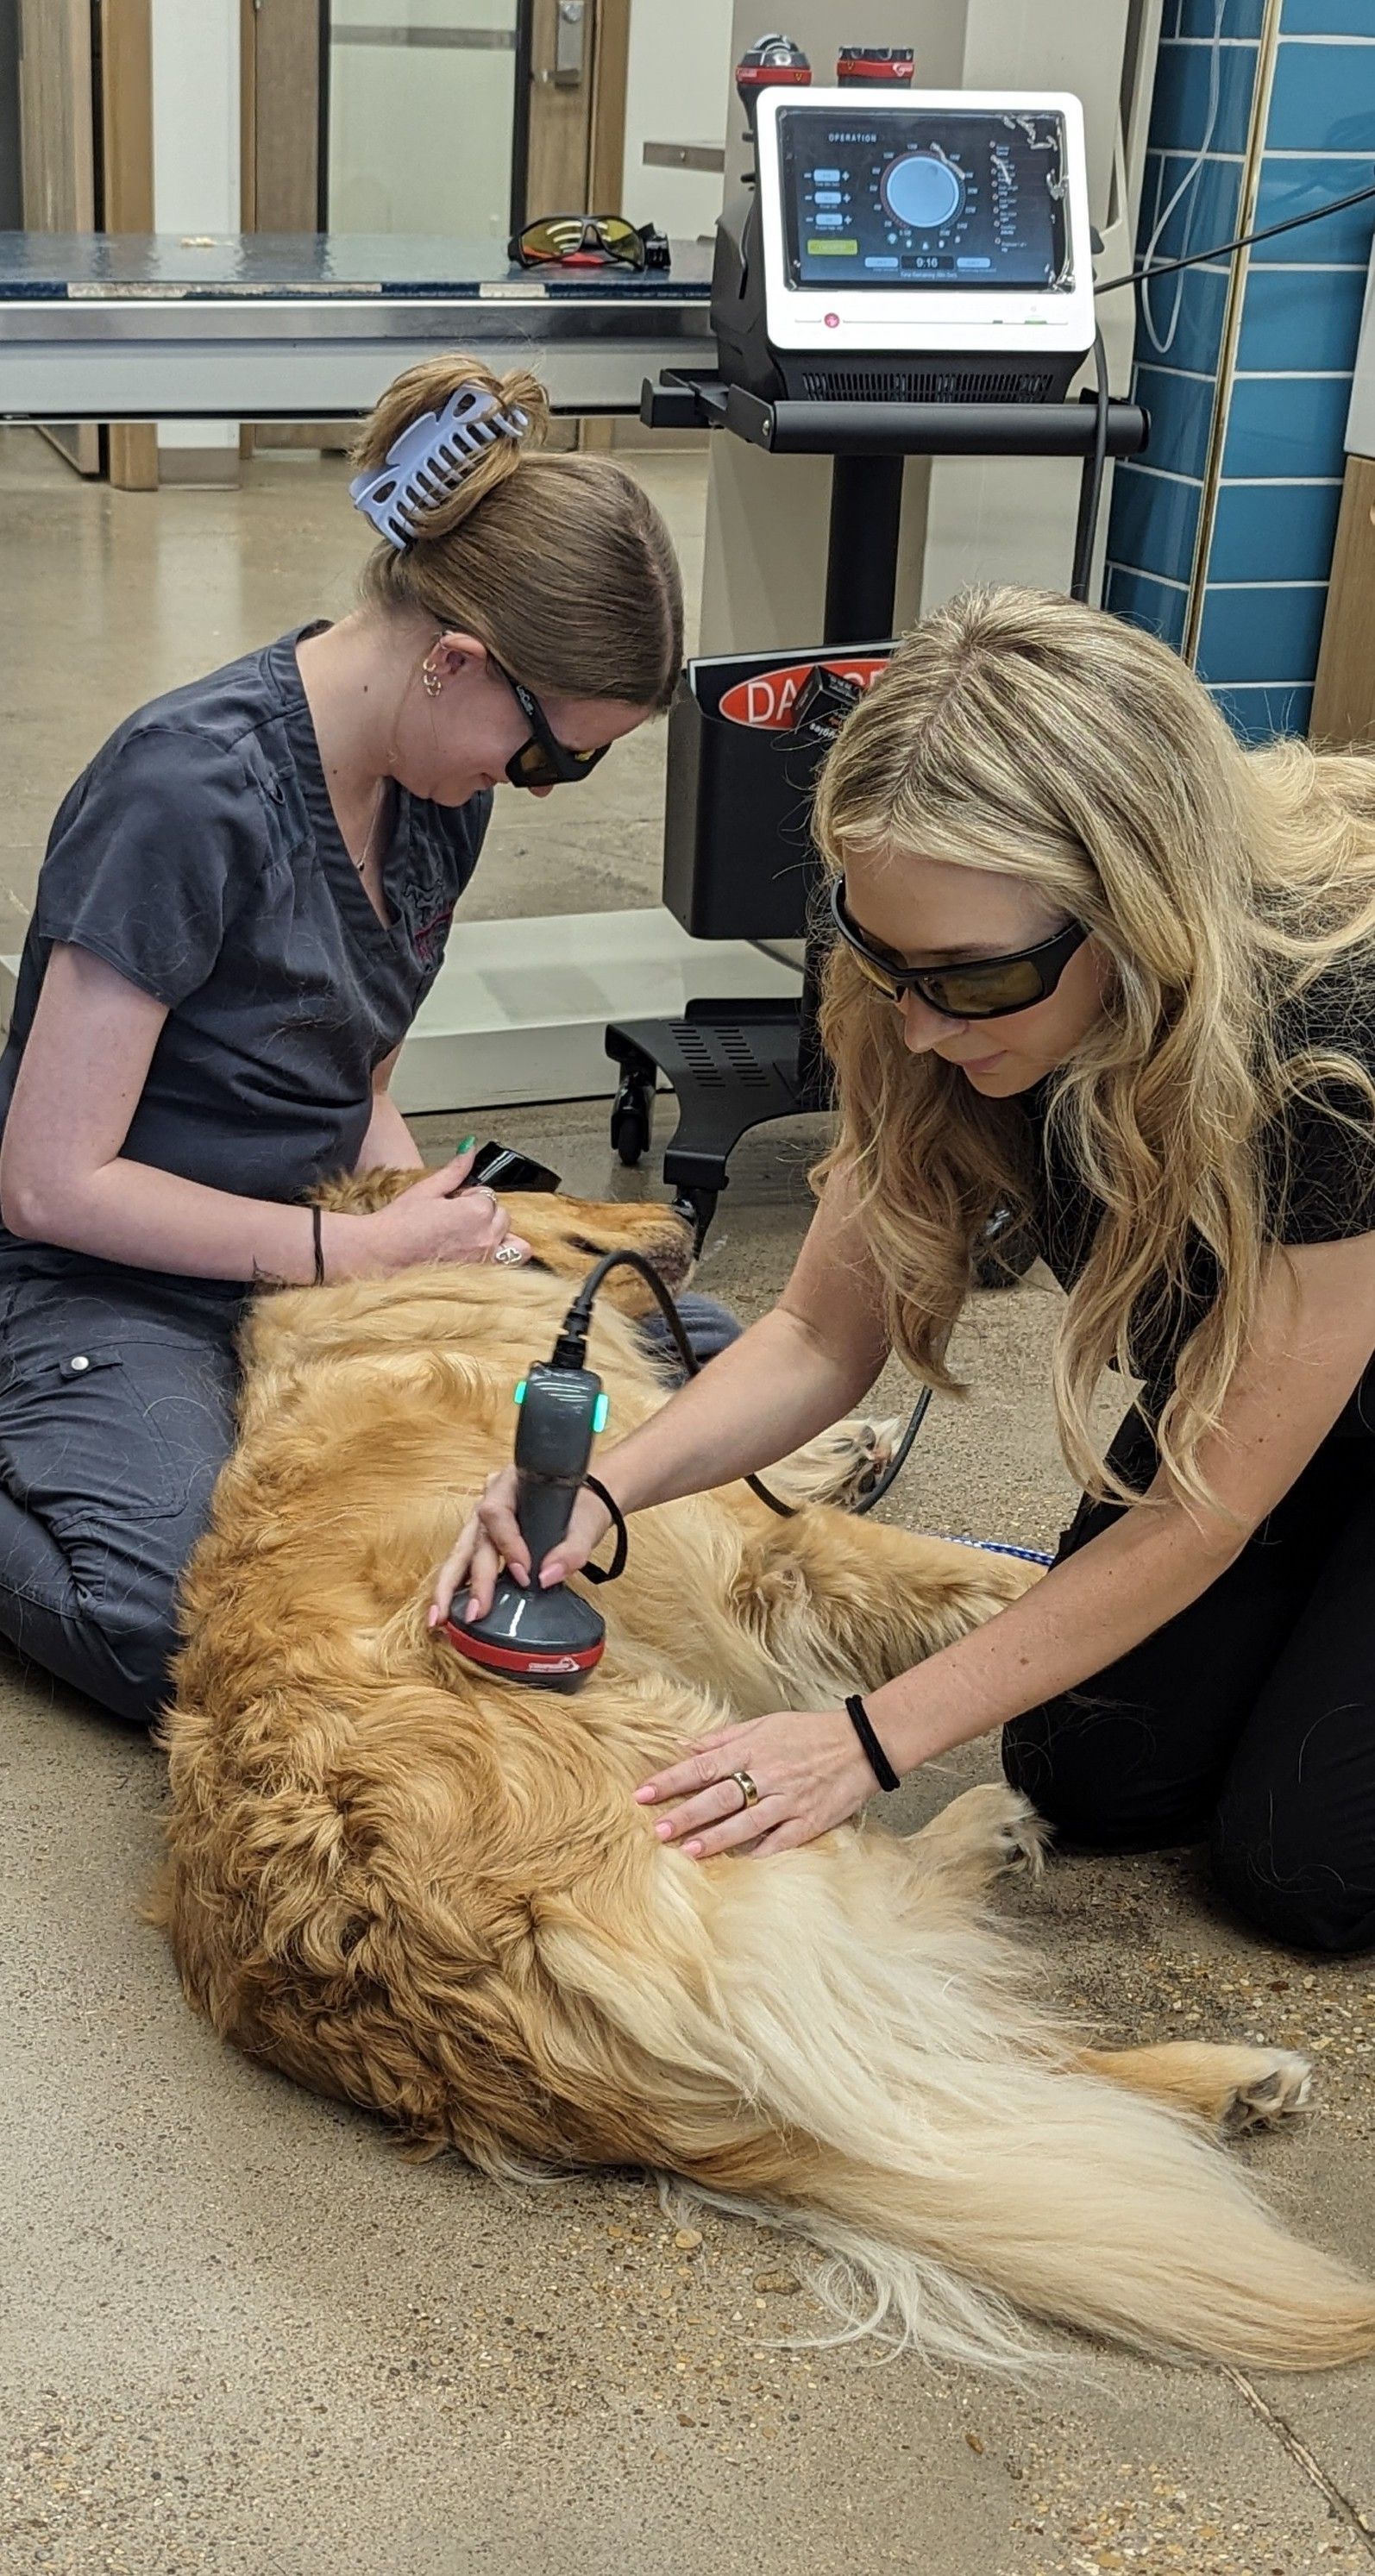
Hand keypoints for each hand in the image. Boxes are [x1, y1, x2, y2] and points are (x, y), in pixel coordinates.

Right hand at [333, 1150, 531, 1278]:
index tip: (451, 1204)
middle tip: (456, 1220)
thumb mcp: (428, 1189)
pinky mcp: (480, 1277)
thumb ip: (456, 1170)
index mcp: (477, 1211)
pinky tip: (477, 1254)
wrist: (381, 1255)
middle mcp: (487, 1237)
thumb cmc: (400, 1225)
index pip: (488, 1196)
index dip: (468, 1198)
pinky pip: (509, 1266)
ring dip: (499, 1237)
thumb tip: (470, 1149)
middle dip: (484, 1215)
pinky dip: (501, 1258)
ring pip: (513, 1243)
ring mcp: (485, 1260)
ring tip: (472, 1238)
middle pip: (502, 1217)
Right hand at [429, 1473, 612, 1626]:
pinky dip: (456, 1588)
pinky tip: (448, 1613)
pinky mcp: (484, 1542)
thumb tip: (546, 1576)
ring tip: (439, 1618)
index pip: (498, 1514)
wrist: (586, 1502)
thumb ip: (572, 1550)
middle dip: (471, 1579)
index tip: (523, 1574)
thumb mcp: (587, 1525)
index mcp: (511, 1484)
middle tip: (474, 1613)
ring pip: (460, 1553)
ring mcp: (484, 1522)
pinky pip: (465, 1564)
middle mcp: (490, 1501)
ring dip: (449, 1588)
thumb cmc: (583, 1507)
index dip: (507, 1545)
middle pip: (473, 1539)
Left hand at [635, 1706, 880, 1859]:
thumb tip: (683, 1746)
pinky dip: (760, 1851)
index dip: (671, 1780)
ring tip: (688, 1851)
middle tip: (657, 1829)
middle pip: (719, 1797)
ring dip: (716, 1837)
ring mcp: (790, 1800)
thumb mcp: (764, 1724)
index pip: (703, 1766)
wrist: (863, 1743)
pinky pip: (781, 1840)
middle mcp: (768, 1774)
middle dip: (685, 1814)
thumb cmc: (809, 1732)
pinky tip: (738, 1862)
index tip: (642, 1793)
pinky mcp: (810, 1821)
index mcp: (753, 1748)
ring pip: (747, 1822)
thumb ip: (723, 1738)